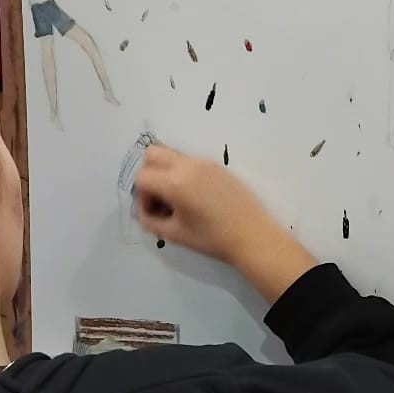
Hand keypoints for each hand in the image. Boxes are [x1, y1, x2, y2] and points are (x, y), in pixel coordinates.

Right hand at [134, 145, 314, 304]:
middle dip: (149, 175)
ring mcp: (204, 162)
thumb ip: (150, 221)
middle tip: (160, 199)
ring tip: (177, 200)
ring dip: (165, 173)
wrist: (252, 236)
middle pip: (152, 154)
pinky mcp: (217, 166)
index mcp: (175, 182)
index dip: (141, 197)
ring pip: (172, 155)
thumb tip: (145, 210)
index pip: (141, 177)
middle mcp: (188, 165)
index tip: (153, 213)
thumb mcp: (174, 234)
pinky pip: (189, 161)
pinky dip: (182, 173)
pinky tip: (194, 197)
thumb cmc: (212, 238)